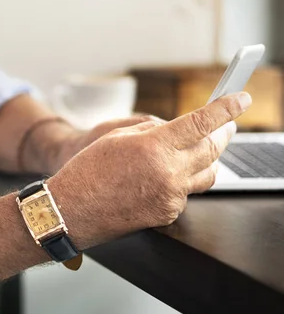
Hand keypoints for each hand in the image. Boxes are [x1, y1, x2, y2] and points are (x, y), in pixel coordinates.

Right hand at [48, 92, 250, 249]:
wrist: (72, 209)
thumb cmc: (88, 169)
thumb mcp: (117, 135)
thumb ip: (152, 130)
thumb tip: (177, 129)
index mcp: (154, 147)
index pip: (201, 123)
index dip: (226, 109)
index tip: (240, 100)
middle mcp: (169, 173)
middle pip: (212, 149)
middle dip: (224, 133)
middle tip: (229, 124)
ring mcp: (171, 196)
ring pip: (208, 174)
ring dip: (209, 157)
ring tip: (200, 148)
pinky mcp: (169, 213)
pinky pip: (188, 192)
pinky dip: (185, 179)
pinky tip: (167, 174)